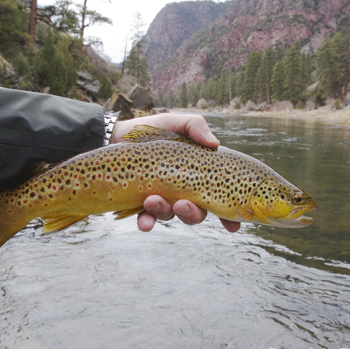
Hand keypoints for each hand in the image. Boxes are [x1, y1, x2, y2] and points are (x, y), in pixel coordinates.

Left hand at [112, 114, 240, 232]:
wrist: (116, 134)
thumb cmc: (152, 129)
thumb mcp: (176, 122)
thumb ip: (196, 126)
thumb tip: (215, 143)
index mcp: (196, 175)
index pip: (217, 197)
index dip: (227, 214)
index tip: (233, 226)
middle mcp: (182, 191)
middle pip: (195, 213)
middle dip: (191, 213)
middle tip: (181, 204)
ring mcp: (162, 199)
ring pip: (170, 216)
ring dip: (164, 212)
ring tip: (152, 200)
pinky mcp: (140, 204)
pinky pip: (147, 219)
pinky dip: (147, 222)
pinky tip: (144, 222)